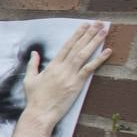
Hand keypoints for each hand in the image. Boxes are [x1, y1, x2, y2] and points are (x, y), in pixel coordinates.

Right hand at [12, 22, 109, 136]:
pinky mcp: (77, 84)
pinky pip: (90, 68)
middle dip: (88, 34)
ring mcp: (70, 75)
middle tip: (98, 23)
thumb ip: (32, 65)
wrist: (40, 113)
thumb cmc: (34, 98)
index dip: (76, 35)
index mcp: (52, 66)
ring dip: (95, 41)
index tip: (84, 25)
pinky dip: (99, 59)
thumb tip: (34, 53)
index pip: (67, 46)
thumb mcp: (29, 80)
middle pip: (77, 47)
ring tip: (104, 31)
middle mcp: (62, 68)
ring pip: (84, 54)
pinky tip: (107, 51)